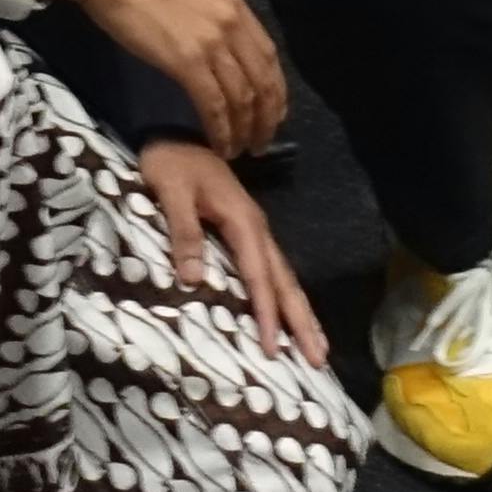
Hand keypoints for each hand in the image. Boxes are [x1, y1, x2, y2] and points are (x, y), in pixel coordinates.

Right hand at [42, 0, 287, 155]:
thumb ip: (214, 17)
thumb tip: (219, 47)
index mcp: (236, 5)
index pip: (269, 57)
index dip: (275, 91)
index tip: (271, 115)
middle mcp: (232, 24)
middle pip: (263, 81)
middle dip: (266, 119)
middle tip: (260, 143)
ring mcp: (212, 42)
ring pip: (242, 97)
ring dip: (245, 130)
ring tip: (241, 150)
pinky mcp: (187, 60)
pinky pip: (214, 104)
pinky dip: (220, 129)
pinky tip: (219, 144)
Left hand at [136, 140, 324, 361]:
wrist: (172, 130)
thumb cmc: (171, 161)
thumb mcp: (171, 191)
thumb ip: (184, 231)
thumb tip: (195, 279)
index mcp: (243, 221)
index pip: (259, 276)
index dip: (266, 313)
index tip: (273, 348)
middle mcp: (257, 229)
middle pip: (285, 281)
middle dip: (301, 321)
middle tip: (319, 360)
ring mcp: (254, 230)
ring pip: (284, 277)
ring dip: (300, 312)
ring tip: (317, 347)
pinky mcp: (245, 230)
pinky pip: (271, 270)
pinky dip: (283, 296)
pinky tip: (287, 314)